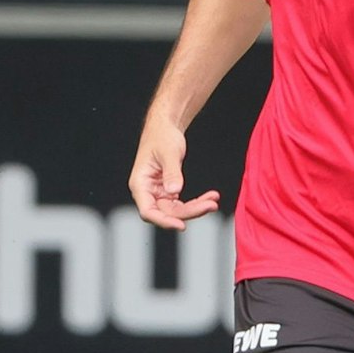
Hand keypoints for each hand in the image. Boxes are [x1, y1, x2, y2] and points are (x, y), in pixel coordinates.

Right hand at [129, 116, 220, 230]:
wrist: (165, 127)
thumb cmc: (161, 136)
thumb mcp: (168, 152)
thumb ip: (171, 172)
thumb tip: (174, 191)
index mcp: (140, 184)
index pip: (148, 211)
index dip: (163, 221)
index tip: (181, 225)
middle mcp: (147, 192)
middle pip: (166, 213)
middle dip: (189, 212)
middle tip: (210, 205)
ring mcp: (158, 193)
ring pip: (176, 211)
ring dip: (196, 208)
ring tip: (213, 201)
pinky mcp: (168, 191)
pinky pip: (182, 203)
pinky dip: (197, 202)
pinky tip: (211, 197)